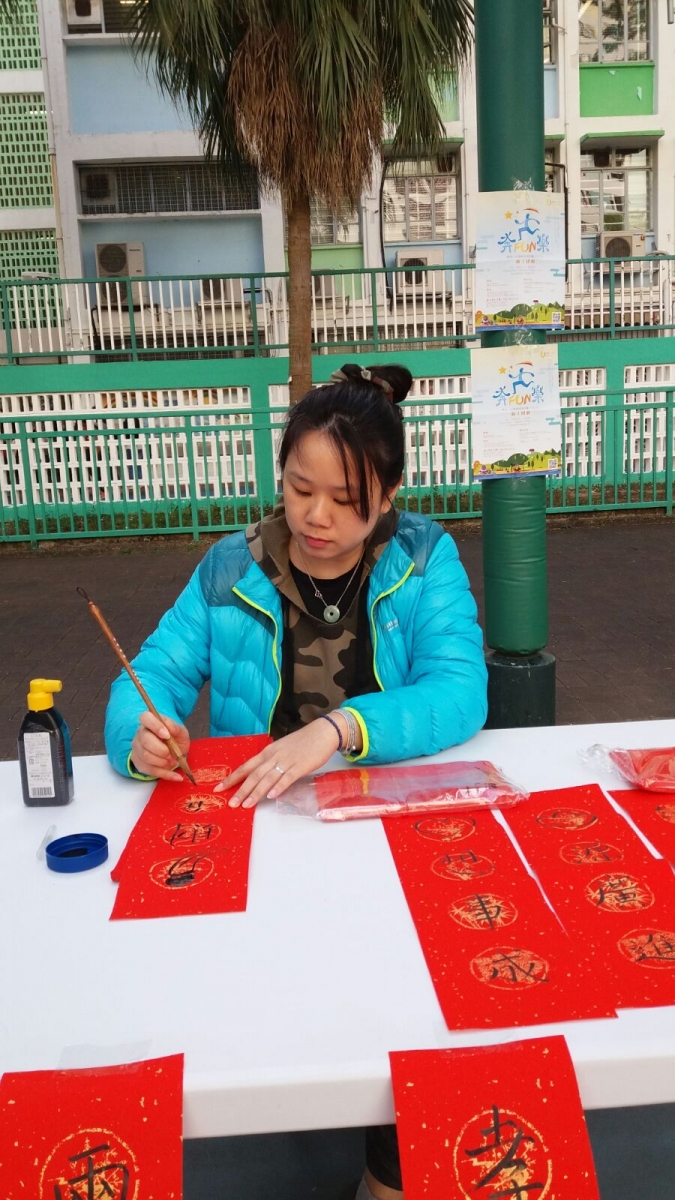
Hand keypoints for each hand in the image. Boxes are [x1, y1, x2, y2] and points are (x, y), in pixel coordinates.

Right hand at [130, 710, 190, 781]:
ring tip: (173, 762)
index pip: (145, 718)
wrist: (173, 752)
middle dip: (161, 750)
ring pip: (146, 756)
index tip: (167, 735)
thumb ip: (176, 728)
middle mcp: (140, 734)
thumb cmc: (175, 739)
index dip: (155, 726)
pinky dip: (166, 774)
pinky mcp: (139, 763)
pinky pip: (150, 770)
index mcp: (150, 722)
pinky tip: (176, 776)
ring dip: (163, 762)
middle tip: (172, 754)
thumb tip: (169, 728)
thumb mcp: (181, 732)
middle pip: (145, 740)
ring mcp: (137, 749)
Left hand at [217, 718, 342, 807]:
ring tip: (246, 805)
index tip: (219, 788)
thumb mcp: (281, 749)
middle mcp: (273, 756)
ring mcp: (286, 761)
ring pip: (267, 778)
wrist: (322, 732)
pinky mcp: (300, 766)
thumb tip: (259, 776)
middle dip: (241, 790)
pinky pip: (287, 777)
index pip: (246, 767)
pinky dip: (279, 787)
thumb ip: (270, 761)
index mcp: (267, 752)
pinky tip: (272, 796)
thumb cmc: (302, 742)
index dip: (232, 778)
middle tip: (231, 803)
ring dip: (256, 792)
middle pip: (254, 775)